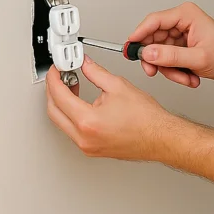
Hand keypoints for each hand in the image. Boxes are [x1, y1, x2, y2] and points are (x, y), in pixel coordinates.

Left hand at [45, 57, 183, 160]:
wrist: (160, 137)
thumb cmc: (146, 119)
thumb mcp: (118, 86)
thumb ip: (95, 72)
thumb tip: (84, 64)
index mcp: (88, 121)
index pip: (59, 96)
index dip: (55, 78)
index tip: (57, 69)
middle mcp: (83, 138)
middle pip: (53, 111)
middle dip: (53, 91)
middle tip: (60, 76)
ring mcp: (86, 146)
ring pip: (61, 122)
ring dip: (61, 104)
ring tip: (72, 87)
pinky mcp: (91, 149)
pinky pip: (72, 131)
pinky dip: (71, 115)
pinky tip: (79, 104)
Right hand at [128, 1, 213, 86]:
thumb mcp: (199, 59)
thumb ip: (172, 56)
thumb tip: (148, 53)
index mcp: (186, 15)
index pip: (154, 21)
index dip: (139, 35)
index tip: (130, 49)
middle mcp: (180, 21)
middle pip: (153, 39)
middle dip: (157, 60)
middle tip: (155, 73)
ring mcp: (179, 34)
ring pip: (159, 53)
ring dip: (170, 70)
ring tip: (187, 79)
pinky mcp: (179, 46)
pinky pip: (166, 60)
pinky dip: (176, 72)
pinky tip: (190, 78)